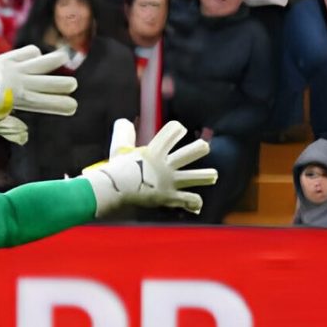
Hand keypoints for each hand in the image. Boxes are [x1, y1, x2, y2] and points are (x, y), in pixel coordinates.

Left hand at [0, 44, 79, 143]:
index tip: (72, 106)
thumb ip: (10, 129)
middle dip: (66, 84)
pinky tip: (37, 56)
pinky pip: (28, 51)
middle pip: (53, 82)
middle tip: (72, 85)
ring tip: (65, 58)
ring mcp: (17, 68)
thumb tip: (24, 137)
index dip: (64, 104)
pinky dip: (35, 53)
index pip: (50, 103)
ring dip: (57, 59)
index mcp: (23, 99)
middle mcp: (24, 82)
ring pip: (44, 61)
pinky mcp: (9, 57)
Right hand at [84, 119, 215, 215]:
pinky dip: (194, 202)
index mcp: (154, 151)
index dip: (176, 129)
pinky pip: (188, 200)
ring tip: (213, 175)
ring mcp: (168, 182)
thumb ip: (123, 133)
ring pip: (194, 177)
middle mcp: (164, 165)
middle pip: (188, 154)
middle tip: (204, 146)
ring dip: (206, 176)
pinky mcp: (169, 197)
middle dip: (198, 149)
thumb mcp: (119, 148)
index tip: (179, 129)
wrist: (113, 190)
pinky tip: (197, 204)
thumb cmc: (115, 169)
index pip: (171, 132)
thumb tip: (124, 121)